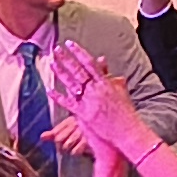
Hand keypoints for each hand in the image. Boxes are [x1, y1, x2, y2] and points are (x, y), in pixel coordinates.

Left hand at [43, 43, 156, 163]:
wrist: (127, 132)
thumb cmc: (126, 113)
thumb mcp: (120, 91)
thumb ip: (110, 75)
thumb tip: (103, 62)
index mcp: (106, 83)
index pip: (90, 63)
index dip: (79, 52)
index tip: (70, 44)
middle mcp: (96, 90)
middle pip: (78, 70)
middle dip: (66, 59)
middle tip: (56, 49)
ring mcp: (89, 101)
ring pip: (71, 83)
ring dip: (60, 73)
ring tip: (52, 63)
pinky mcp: (84, 114)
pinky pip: (68, 103)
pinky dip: (58, 96)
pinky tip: (49, 90)